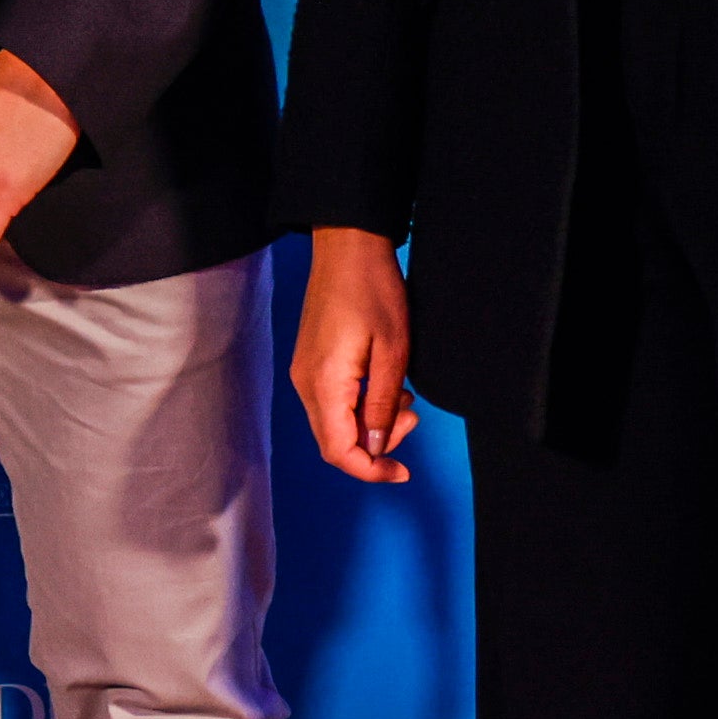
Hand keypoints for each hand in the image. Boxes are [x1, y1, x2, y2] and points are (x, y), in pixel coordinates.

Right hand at [290, 229, 418, 481]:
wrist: (347, 246)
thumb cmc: (374, 290)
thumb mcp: (393, 351)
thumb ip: (382, 405)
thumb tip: (375, 447)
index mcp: (324, 383)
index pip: (338, 450)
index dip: (370, 470)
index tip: (402, 471)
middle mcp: (306, 383)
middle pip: (335, 441)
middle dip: (377, 444)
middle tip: (412, 415)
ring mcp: (305, 372)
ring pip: (335, 423)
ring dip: (371, 424)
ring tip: (405, 397)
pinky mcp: (311, 363)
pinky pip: (333, 402)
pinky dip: (360, 407)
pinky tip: (386, 386)